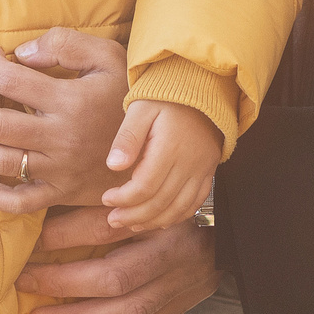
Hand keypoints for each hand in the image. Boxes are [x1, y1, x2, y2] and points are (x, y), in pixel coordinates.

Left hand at [0, 28, 128, 211]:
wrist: (158, 145)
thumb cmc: (127, 95)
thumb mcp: (108, 56)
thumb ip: (65, 44)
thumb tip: (21, 54)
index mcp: (71, 102)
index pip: (12, 81)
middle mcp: (62, 139)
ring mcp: (59, 171)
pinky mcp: (60, 194)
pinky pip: (17, 203)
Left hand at [16, 206, 218, 313]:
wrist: (229, 230)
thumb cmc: (173, 204)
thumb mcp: (142, 192)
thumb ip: (105, 201)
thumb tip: (48, 216)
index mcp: (162, 214)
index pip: (107, 225)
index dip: (66, 234)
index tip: (32, 240)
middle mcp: (175, 251)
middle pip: (116, 276)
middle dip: (64, 283)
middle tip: (25, 284)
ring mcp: (183, 284)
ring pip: (127, 312)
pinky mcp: (182, 306)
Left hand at [101, 100, 221, 230]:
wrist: (202, 89)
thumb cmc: (166, 98)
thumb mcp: (140, 109)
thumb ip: (127, 138)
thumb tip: (113, 165)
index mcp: (170, 147)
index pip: (145, 187)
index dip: (123, 199)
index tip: (106, 198)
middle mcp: (189, 163)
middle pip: (161, 203)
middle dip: (133, 216)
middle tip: (112, 219)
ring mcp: (202, 170)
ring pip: (178, 209)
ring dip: (153, 221)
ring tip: (130, 224)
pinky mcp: (208, 172)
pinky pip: (195, 203)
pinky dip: (176, 216)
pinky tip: (158, 220)